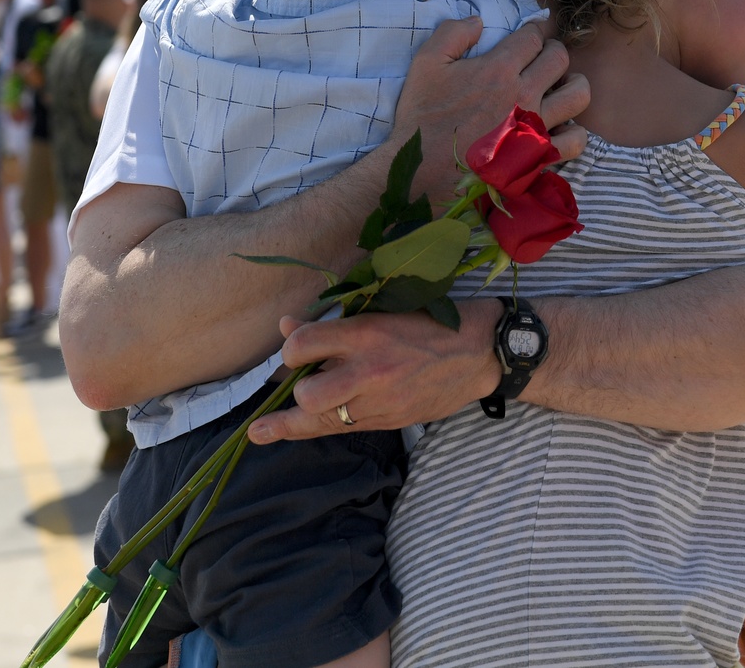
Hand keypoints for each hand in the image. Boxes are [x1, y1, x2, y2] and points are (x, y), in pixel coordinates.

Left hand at [247, 300, 501, 442]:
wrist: (478, 352)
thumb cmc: (430, 323)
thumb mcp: (384, 310)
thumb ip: (336, 323)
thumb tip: (286, 326)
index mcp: (367, 332)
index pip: (304, 344)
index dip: (290, 348)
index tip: (295, 348)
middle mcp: (369, 370)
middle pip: (308, 394)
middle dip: (295, 389)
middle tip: (300, 380)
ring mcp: (379, 401)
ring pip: (319, 421)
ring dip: (294, 419)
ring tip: (265, 426)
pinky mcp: (388, 421)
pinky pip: (340, 429)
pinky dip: (313, 427)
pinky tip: (278, 433)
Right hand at [392, 18, 588, 203]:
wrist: (422, 173)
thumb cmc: (422, 118)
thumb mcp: (425, 64)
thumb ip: (451, 33)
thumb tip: (478, 21)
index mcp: (499, 69)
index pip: (532, 37)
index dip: (533, 30)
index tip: (530, 33)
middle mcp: (524, 94)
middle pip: (559, 58)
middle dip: (553, 50)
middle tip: (543, 56)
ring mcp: (535, 127)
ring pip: (578, 94)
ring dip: (573, 83)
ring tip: (560, 86)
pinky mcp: (539, 156)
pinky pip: (575, 140)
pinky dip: (573, 131)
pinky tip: (559, 126)